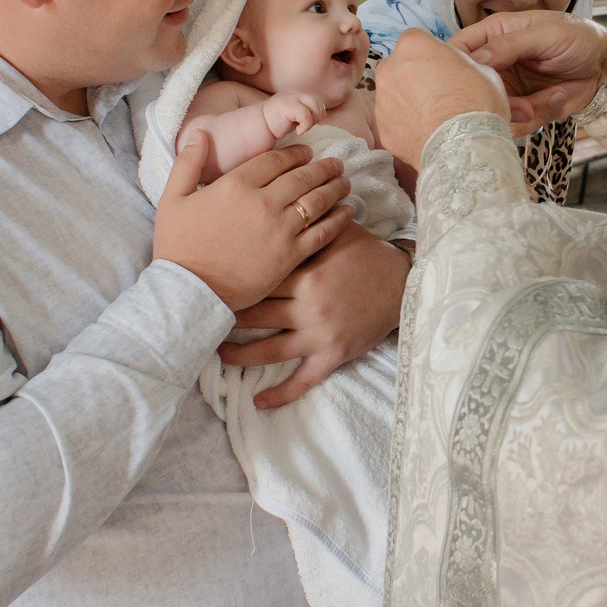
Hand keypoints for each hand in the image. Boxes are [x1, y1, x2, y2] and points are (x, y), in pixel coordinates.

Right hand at [154, 137, 354, 309]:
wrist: (189, 291)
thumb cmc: (177, 246)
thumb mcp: (172, 199)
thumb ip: (188, 162)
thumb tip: (199, 133)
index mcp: (236, 185)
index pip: (275, 160)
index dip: (295, 153)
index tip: (306, 152)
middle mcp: (262, 203)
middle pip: (302, 176)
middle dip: (322, 167)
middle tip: (335, 163)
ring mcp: (279, 230)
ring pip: (316, 200)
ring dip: (334, 187)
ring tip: (345, 181)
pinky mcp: (289, 256)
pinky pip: (321, 232)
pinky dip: (338, 220)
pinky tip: (348, 212)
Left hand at [220, 223, 410, 406]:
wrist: (404, 284)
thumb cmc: (367, 254)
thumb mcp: (338, 233)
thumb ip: (305, 225)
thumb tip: (273, 202)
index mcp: (306, 274)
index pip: (257, 280)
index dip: (230, 283)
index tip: (204, 284)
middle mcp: (309, 307)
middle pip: (255, 315)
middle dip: (226, 316)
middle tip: (202, 316)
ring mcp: (320, 334)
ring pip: (269, 351)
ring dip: (239, 355)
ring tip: (216, 353)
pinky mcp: (333, 355)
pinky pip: (303, 381)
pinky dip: (280, 394)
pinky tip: (259, 403)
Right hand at [264, 91, 322, 138]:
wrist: (260, 126)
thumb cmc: (278, 123)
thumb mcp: (295, 115)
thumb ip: (307, 112)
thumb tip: (322, 116)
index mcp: (298, 94)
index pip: (318, 101)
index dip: (318, 114)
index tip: (309, 124)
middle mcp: (296, 93)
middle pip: (318, 103)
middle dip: (317, 117)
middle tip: (306, 126)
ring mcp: (291, 98)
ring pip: (315, 107)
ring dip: (312, 121)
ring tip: (302, 128)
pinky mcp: (288, 105)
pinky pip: (306, 115)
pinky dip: (306, 126)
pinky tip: (299, 131)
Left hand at [371, 30, 509, 168]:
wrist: (462, 149)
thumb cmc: (477, 104)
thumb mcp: (480, 69)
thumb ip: (456, 61)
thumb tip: (450, 66)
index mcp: (413, 45)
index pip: (416, 39)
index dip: (431, 53)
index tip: (444, 68)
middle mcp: (389, 67)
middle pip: (399, 65)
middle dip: (414, 75)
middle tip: (438, 93)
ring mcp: (381, 99)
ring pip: (394, 93)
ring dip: (408, 100)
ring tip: (432, 117)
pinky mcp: (382, 128)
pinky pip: (394, 120)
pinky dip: (405, 125)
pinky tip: (425, 134)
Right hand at [447, 10, 606, 131]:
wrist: (605, 63)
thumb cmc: (577, 36)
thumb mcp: (546, 34)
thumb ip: (510, 45)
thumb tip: (477, 59)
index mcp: (494, 35)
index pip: (458, 49)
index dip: (455, 68)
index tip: (469, 84)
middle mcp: (496, 63)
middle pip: (472, 89)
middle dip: (496, 101)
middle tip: (522, 105)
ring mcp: (508, 87)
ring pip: (494, 110)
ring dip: (521, 112)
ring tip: (550, 97)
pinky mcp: (524, 106)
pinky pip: (519, 122)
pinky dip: (539, 115)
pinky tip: (558, 96)